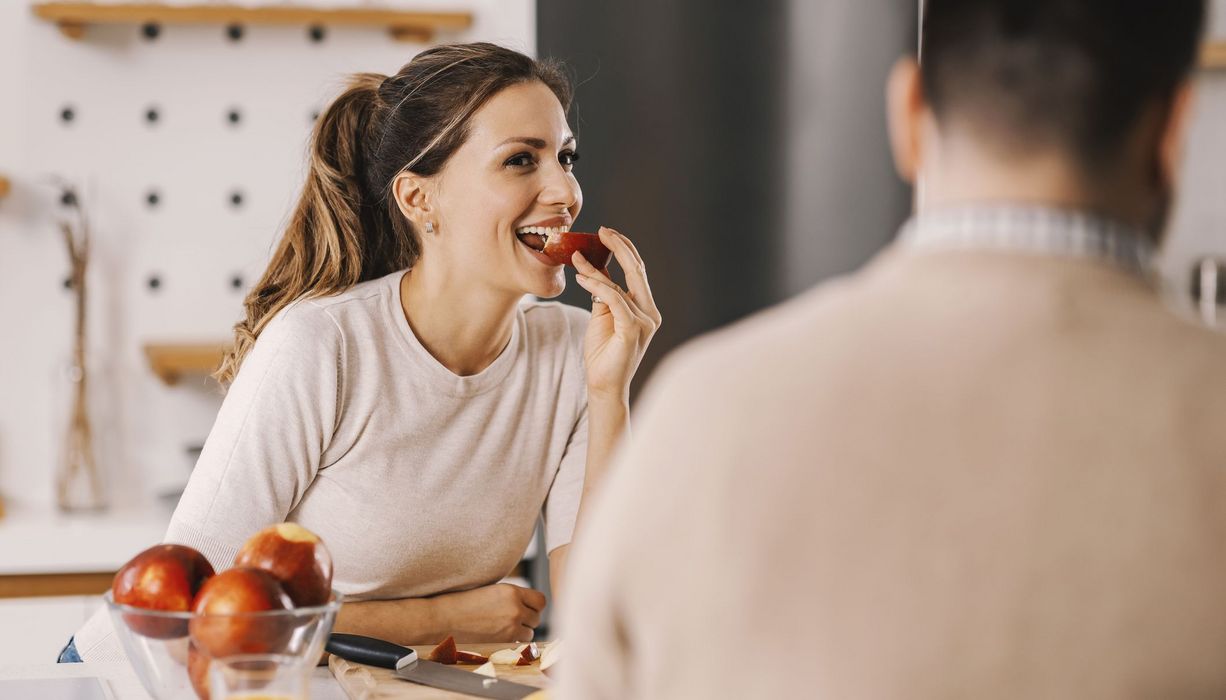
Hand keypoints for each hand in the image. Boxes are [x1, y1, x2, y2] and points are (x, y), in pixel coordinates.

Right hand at [430, 583, 545, 641]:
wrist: (443, 619)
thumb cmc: (462, 602)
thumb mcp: (491, 590)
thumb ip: (511, 596)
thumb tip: (527, 603)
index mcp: (511, 592)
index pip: (541, 600)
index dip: (535, 605)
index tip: (528, 607)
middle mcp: (515, 609)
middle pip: (536, 618)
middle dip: (527, 619)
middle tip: (512, 618)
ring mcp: (510, 627)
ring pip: (529, 633)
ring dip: (520, 632)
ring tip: (503, 627)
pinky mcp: (502, 642)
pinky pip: (518, 644)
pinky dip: (512, 642)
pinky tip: (498, 635)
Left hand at [573, 227, 661, 402]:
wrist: (604, 385)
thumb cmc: (603, 352)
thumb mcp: (602, 315)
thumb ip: (604, 293)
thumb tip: (595, 267)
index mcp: (646, 308)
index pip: (638, 270)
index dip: (624, 248)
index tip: (606, 232)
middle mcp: (650, 313)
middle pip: (637, 270)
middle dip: (619, 247)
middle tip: (602, 230)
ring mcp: (644, 322)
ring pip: (621, 285)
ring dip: (596, 269)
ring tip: (576, 257)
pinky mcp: (632, 331)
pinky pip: (614, 301)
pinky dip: (598, 287)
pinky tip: (582, 279)